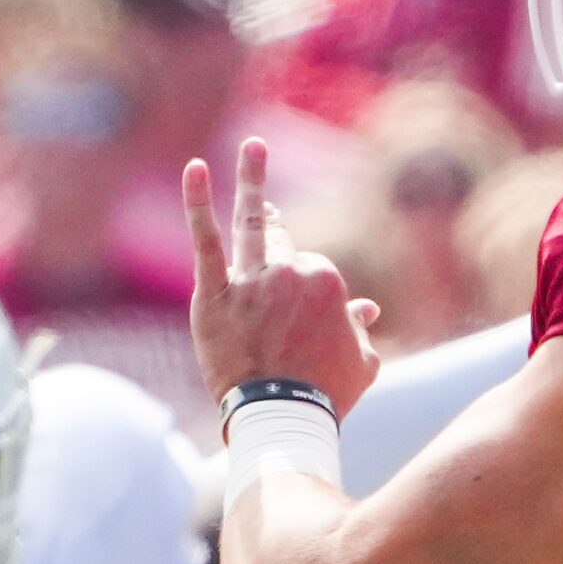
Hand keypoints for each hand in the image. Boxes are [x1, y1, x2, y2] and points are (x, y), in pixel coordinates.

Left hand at [185, 138, 381, 416]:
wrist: (281, 416)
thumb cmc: (326, 393)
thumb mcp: (361, 361)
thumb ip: (360, 331)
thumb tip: (367, 311)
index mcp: (327, 282)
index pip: (314, 271)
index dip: (311, 298)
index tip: (307, 328)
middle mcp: (289, 272)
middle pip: (284, 244)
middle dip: (279, 234)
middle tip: (271, 217)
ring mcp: (250, 280)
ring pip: (251, 225)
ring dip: (252, 181)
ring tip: (253, 146)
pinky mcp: (215, 294)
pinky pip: (205, 240)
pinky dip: (199, 202)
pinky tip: (196, 169)